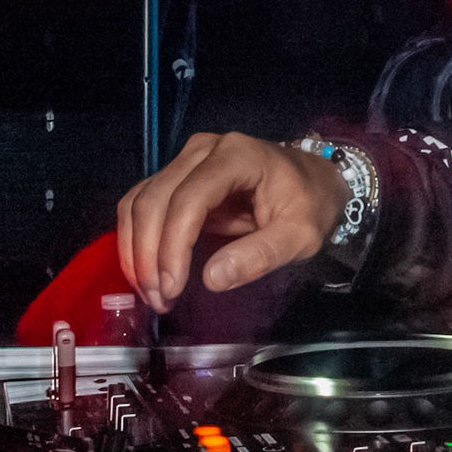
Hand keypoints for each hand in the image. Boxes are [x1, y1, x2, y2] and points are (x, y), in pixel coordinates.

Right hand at [115, 132, 350, 313]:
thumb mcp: (300, 236)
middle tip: (160, 300)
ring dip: (136, 251)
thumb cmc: (310, 205)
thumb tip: (211, 279)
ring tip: (152, 293)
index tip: (173, 288)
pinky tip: (146, 273)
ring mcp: (186, 160)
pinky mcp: (176, 177)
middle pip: (155, 199)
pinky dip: (136, 240)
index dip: (174, 245)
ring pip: (139, 202)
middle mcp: (203, 150)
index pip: (190, 198)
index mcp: (236, 156)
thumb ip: (261, 255)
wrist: (315, 181)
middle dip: (149, 255)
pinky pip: (142, 205)